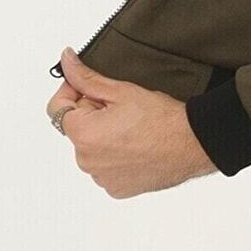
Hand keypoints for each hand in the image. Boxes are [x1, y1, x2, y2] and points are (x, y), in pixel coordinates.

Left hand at [47, 46, 218, 196]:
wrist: (192, 144)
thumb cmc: (162, 119)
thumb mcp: (121, 90)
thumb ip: (86, 77)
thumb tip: (66, 62)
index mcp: (82, 134)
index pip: (57, 108)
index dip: (72, 92)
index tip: (89, 88)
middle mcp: (86, 160)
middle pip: (77, 129)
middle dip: (92, 115)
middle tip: (121, 107)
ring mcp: (101, 178)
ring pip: (92, 149)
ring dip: (104, 137)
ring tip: (133, 128)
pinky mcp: (116, 189)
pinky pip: (106, 168)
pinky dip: (116, 157)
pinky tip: (137, 145)